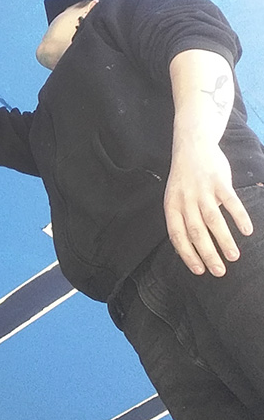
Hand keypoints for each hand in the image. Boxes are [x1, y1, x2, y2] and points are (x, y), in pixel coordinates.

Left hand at [164, 138, 252, 275]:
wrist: (192, 147)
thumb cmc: (184, 179)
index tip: (199, 270)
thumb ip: (182, 219)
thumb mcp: (175, 198)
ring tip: (233, 257)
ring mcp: (202, 190)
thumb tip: (187, 248)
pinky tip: (247, 231)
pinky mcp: (218, 181)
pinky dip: (239, 217)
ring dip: (224, 240)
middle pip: (195, 231)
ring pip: (213, 220)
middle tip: (219, 271)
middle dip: (207, 254)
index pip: (177, 235)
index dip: (187, 254)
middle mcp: (185, 200)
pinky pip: (230, 202)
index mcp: (172, 206)